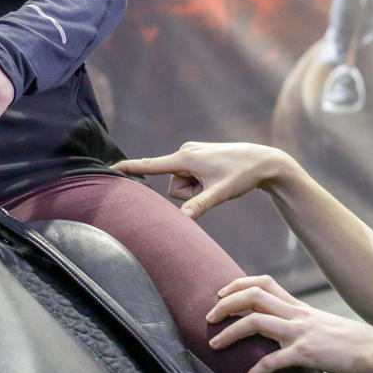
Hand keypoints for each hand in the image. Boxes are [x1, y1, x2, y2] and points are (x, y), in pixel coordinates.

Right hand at [114, 141, 290, 219]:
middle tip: (214, 187)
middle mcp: (185, 151)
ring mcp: (191, 153)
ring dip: (197, 189)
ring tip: (218, 181)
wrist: (263, 161)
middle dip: (190, 193)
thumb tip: (182, 220)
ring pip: (183, 185)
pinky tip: (218, 177)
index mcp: (185, 158)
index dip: (128, 168)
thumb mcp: (220, 194)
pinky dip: (201, 184)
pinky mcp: (198, 156)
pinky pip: (190, 179)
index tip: (109, 169)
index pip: (150, 165)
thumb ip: (199, 206)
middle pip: (173, 187)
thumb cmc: (242, 175)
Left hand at [206, 274, 372, 372]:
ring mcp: (300, 332)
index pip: (266, 283)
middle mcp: (298, 315)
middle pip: (254, 296)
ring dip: (229, 333)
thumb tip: (291, 339)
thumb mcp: (327, 328)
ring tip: (214, 345)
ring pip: (255, 322)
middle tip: (209, 316)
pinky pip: (271, 362)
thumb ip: (307, 328)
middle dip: (226, 303)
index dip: (241, 284)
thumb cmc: (356, 344)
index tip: (223, 293)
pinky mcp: (304, 353)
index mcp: (302, 308)